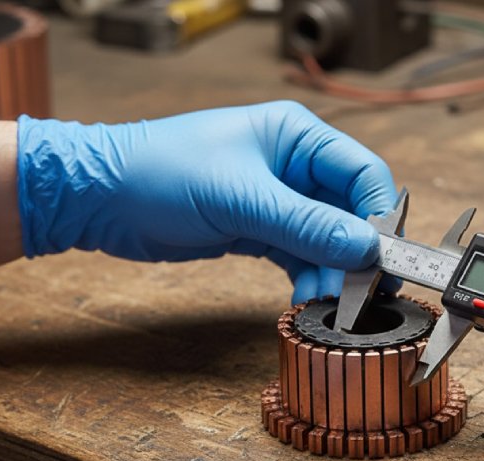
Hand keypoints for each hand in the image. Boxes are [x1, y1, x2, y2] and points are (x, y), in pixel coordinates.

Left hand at [17, 101, 397, 302]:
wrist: (101, 198)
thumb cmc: (161, 172)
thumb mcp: (240, 198)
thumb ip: (306, 224)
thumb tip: (366, 247)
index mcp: (297, 136)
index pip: (363, 174)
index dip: (379, 216)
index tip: (382, 258)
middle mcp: (294, 165)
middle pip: (349, 211)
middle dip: (356, 252)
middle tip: (360, 291)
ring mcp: (277, 199)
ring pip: (326, 239)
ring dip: (331, 272)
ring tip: (328, 302)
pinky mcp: (258, 229)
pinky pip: (299, 255)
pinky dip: (306, 277)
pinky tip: (305, 298)